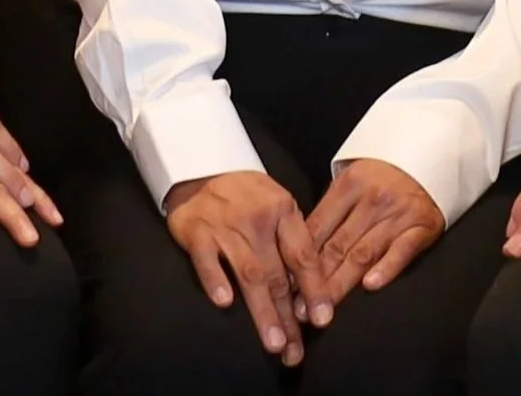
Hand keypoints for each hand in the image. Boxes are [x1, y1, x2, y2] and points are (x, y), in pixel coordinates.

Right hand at [163, 171, 333, 365]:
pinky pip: (208, 260)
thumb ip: (293, 242)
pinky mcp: (197, 231)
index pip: (303, 256)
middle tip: (295, 350)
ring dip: (263, 312)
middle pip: (277, 275)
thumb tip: (312, 292)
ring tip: (274, 344)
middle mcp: (258, 219)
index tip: (323, 320)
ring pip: (249, 274)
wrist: (204, 169)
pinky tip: (225, 303)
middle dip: (288, 317)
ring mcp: (226, 225)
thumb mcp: (278, 207)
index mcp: (283, 211)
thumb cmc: (249, 197)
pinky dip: (216, 280)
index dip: (314, 289)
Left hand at [306, 159, 443, 304]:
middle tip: (300, 308)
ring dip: (342, 283)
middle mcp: (371, 199)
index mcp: (348, 186)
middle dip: (316, 280)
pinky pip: (402, 250)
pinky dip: (386, 268)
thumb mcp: (352, 182)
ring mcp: (397, 213)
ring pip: (364, 253)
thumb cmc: (382, 176)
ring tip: (326, 307)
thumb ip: (331, 212)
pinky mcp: (422, 226)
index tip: (287, 286)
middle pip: (338, 245)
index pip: (318, 228)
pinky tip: (371, 285)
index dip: (299, 259)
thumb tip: (300, 251)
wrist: (428, 156)